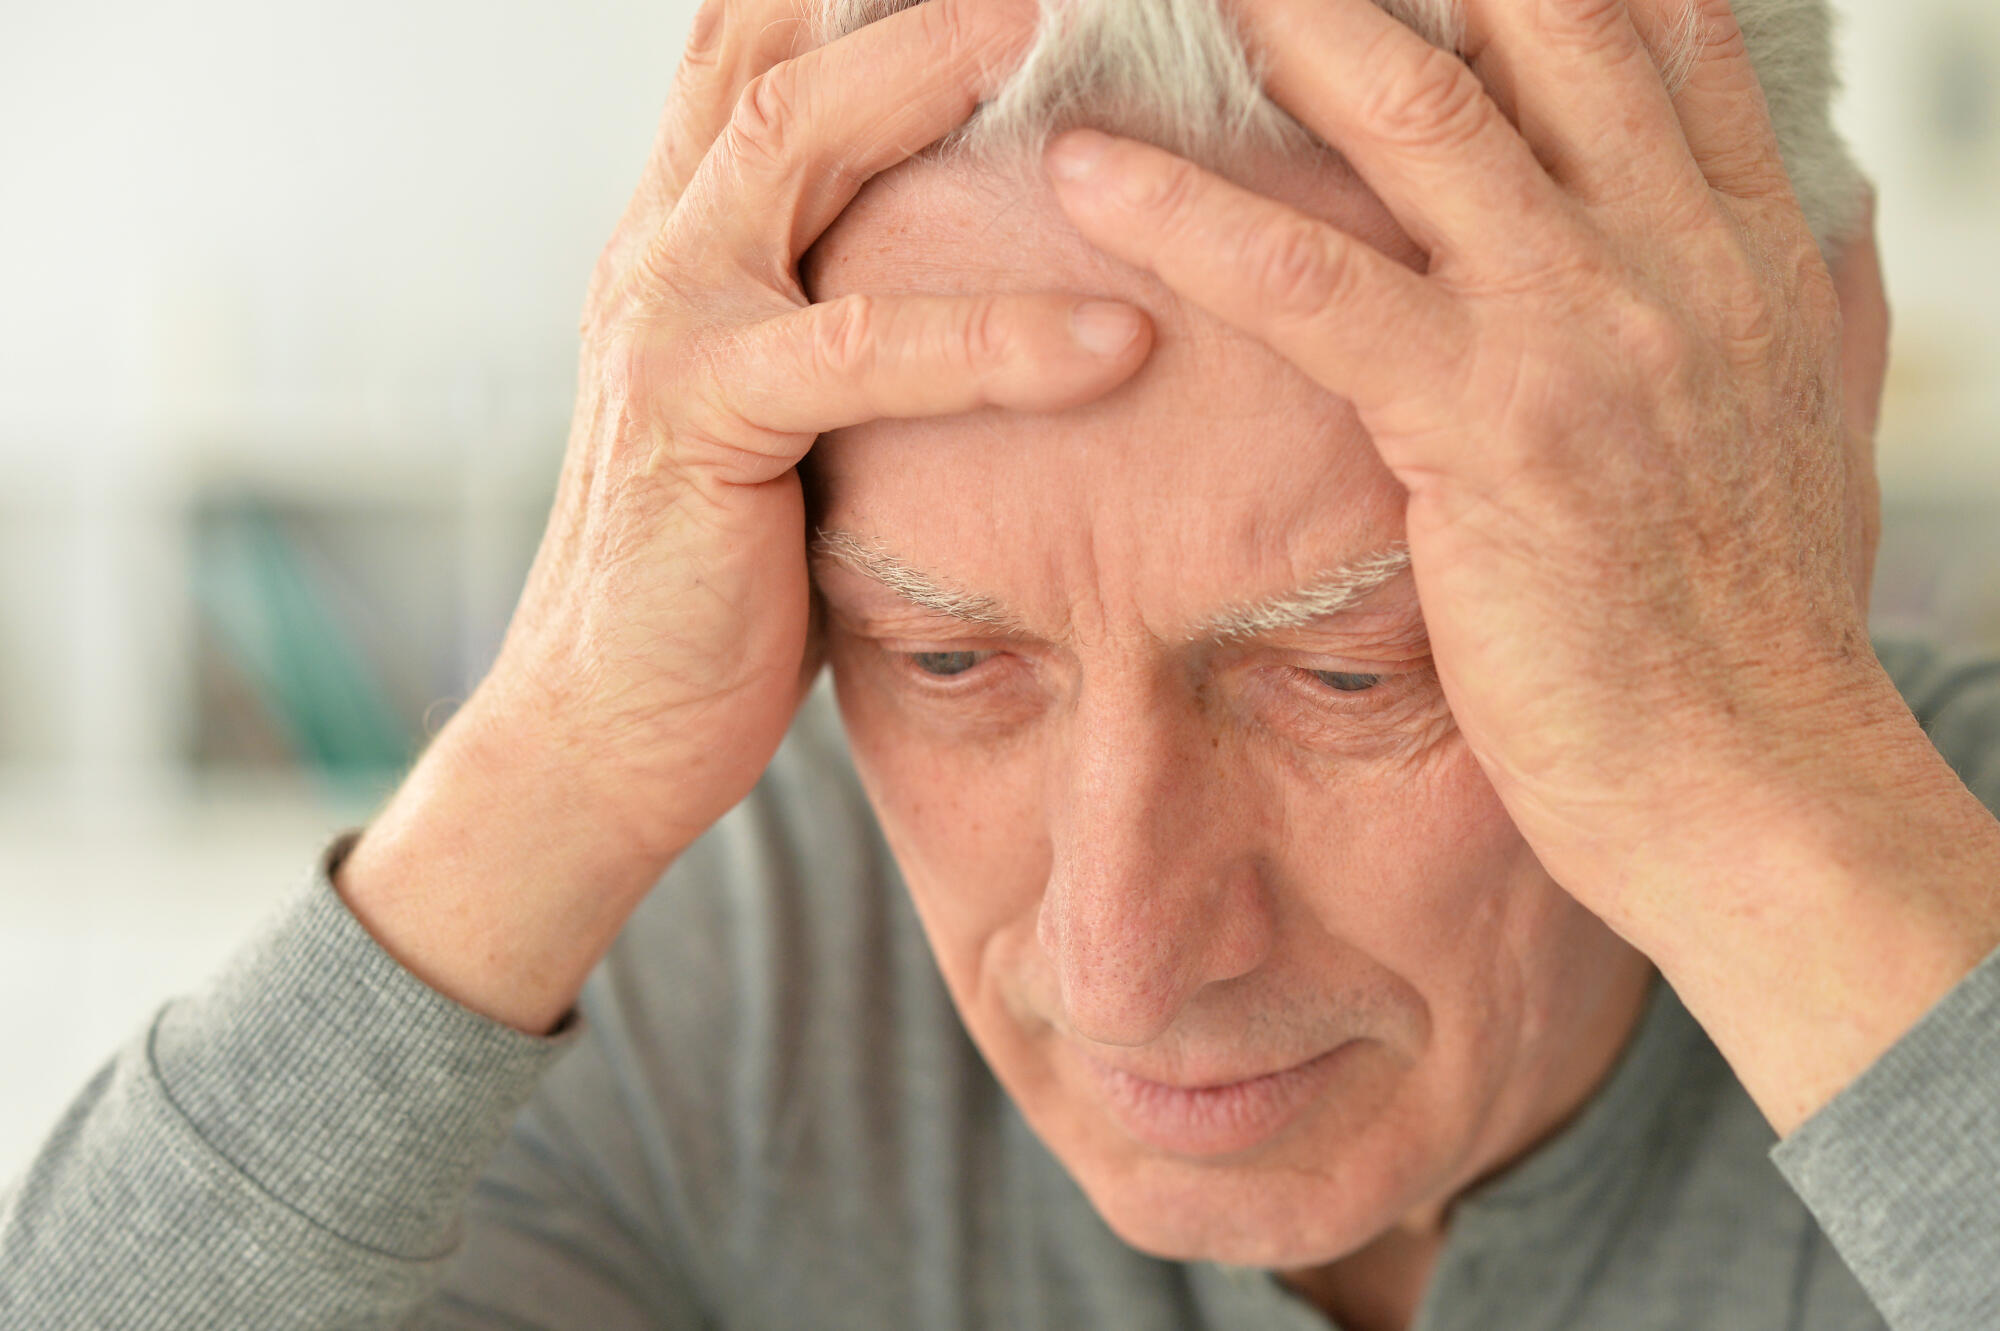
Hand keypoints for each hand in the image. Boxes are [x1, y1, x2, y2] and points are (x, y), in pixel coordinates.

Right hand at [337, 0, 1151, 1032]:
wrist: (610, 723)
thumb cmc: (732, 568)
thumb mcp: (794, 404)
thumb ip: (852, 306)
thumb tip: (994, 257)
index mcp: (692, 225)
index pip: (757, 41)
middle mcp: (665, 241)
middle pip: (770, 42)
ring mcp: (667, 319)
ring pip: (792, 144)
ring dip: (933, 71)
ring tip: (1070, 28)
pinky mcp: (698, 422)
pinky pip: (862, 353)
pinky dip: (996, 339)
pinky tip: (1121, 340)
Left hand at [1041, 0, 1883, 928]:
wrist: (1756, 784)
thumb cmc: (1746, 632)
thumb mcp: (1804, 429)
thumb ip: (1801, 303)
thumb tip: (1823, 219)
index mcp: (1745, 248)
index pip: (1656, 33)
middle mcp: (1674, 255)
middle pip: (1538, 24)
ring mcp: (1584, 331)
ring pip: (1417, 115)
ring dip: (1288, 26)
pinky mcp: (1489, 427)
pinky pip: (1314, 287)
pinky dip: (1189, 218)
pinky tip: (1090, 175)